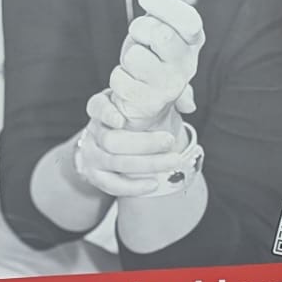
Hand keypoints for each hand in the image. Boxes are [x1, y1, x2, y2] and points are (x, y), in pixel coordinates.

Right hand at [75, 96, 201, 198]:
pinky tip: (153, 183)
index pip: (97, 107)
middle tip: (169, 140)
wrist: (120, 140)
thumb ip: (168, 96)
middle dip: (143, 143)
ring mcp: (91, 154)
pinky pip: (112, 184)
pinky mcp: (96, 175)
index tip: (122, 120)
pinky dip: (133, 186)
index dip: (107, 114)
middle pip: (111, 140)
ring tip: (173, 161)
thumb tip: (189, 105)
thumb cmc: (136, 115)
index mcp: (101, 106)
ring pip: (115, 162)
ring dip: (147, 164)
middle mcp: (93, 130)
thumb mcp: (146, 101)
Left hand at [109, 0, 204, 123]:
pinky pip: (120, 78)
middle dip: (140, 29)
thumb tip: (148, 0)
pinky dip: (118, 77)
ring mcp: (170, 86)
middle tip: (139, 37)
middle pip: (161, 33)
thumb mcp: (156, 31)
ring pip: (135, 56)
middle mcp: (187, 65)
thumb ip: (159, 16)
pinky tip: (129, 83)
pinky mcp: (150, 103)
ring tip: (134, 65)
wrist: (146, 104)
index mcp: (193, 43)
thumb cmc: (149, 57)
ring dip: (128, 57)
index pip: (189, 21)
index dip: (166, 6)